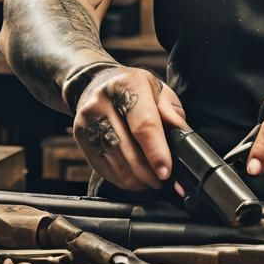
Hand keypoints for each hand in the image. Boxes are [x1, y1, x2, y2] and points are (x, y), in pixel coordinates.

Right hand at [72, 65, 186, 192]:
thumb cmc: (131, 88)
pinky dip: (122, 179)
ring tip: (151, 180)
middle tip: (164, 179)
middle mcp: (103, 102)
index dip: (156, 152)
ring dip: (137, 179)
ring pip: (115, 162)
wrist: (95, 83)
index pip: (144, 124)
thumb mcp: (157, 89)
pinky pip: (103, 168)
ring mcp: (88, 121)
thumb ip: (171, 112)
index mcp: (128, 85)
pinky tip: (135, 178)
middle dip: (148, 171)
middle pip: (128, 148)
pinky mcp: (81, 138)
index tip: (166, 171)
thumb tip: (182, 138)